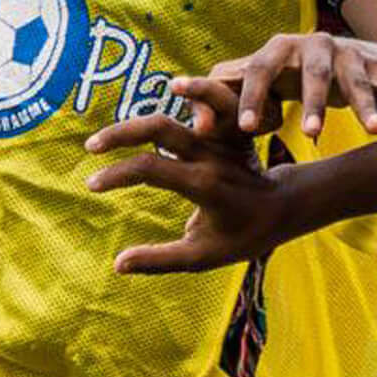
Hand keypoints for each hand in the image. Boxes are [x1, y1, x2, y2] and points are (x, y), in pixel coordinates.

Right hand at [84, 81, 307, 273]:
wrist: (285, 205)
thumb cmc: (244, 236)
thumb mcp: (203, 256)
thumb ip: (160, 260)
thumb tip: (117, 265)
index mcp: (204, 184)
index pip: (149, 168)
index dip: (116, 175)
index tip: (92, 185)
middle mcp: (210, 155)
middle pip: (158, 127)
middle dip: (119, 133)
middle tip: (91, 147)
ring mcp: (216, 138)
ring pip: (173, 114)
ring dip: (137, 120)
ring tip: (107, 137)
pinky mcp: (218, 130)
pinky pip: (188, 112)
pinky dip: (163, 115)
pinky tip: (134, 127)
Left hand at [186, 33, 376, 140]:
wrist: (342, 63)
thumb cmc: (285, 84)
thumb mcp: (257, 93)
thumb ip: (223, 108)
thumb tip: (197, 127)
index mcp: (277, 50)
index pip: (257, 70)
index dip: (248, 98)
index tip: (243, 129)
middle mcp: (315, 45)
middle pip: (313, 72)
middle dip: (312, 102)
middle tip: (308, 133)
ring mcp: (351, 53)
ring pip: (358, 80)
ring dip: (364, 105)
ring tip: (370, 132)